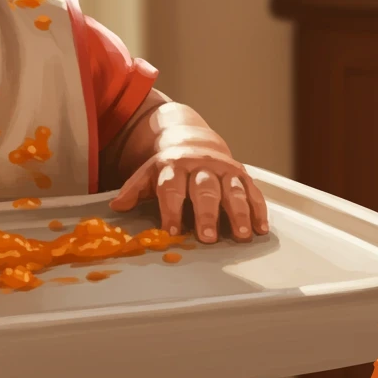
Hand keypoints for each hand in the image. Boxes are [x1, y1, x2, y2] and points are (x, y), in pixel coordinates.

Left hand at [108, 145, 268, 243]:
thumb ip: (134, 189)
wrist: (192, 141)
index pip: (172, 188)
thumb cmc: (168, 167)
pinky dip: (258, 210)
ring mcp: (223, 170)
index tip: (172, 230)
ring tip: (242, 235)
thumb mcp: (148, 173)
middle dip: (206, 213)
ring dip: (238, 213)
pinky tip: (261, 228)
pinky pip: (252, 191)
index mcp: (174, 166)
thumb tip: (116, 206)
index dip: (171, 209)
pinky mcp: (242, 174)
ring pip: (232, 190)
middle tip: (207, 237)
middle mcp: (201, 166)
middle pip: (204, 190)